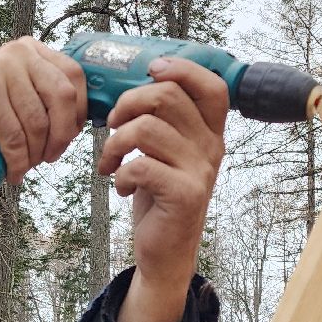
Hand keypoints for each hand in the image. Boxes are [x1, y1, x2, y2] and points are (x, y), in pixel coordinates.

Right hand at [0, 37, 87, 182]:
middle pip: (63, 97)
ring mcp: (2, 70)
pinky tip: (12, 171)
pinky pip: (15, 136)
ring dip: (35, 153)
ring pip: (38, 122)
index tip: (69, 135)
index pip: (75, 77)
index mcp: (33, 51)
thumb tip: (79, 124)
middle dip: (62, 136)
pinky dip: (17, 161)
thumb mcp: (18, 96)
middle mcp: (20, 53)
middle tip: (50, 156)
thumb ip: (45, 99)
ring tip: (25, 165)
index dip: (78, 112)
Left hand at [97, 57, 227, 321]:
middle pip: (167, 97)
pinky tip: (119, 186)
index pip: (212, 86)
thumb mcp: (164, 152)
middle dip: (127, 104)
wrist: (165, 251)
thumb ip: (162, 121)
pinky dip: (119, 174)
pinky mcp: (185, 194)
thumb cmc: (159, 195)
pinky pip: (141, 165)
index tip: (151, 72)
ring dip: (115, 143)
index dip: (182, 70)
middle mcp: (211, 148)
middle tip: (112, 126)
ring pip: (147, 129)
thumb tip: (134, 85)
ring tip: (109, 161)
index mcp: (209, 133)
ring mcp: (200, 171)